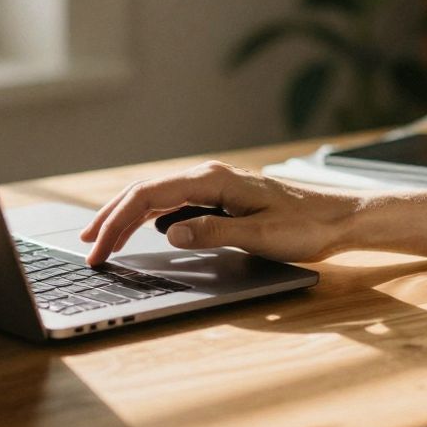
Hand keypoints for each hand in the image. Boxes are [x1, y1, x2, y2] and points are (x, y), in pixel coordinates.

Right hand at [79, 161, 360, 264]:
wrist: (339, 218)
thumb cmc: (306, 227)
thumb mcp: (259, 234)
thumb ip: (212, 232)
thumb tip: (170, 233)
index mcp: (213, 180)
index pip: (149, 196)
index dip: (117, 222)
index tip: (99, 250)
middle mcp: (209, 177)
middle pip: (145, 192)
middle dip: (112, 218)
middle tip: (87, 246)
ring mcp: (214, 186)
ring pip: (157, 197)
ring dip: (127, 216)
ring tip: (103, 236)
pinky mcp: (221, 198)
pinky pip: (174, 203)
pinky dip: (150, 216)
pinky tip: (143, 229)